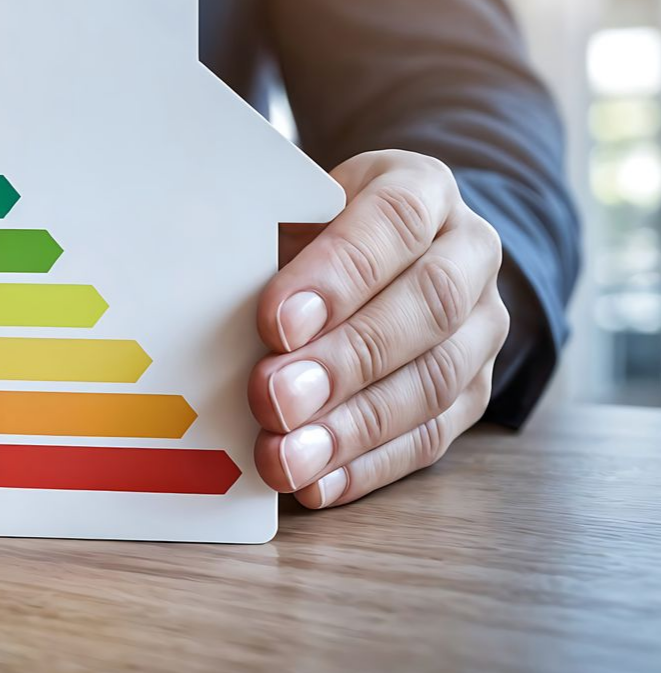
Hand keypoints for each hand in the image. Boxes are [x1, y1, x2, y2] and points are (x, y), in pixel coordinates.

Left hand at [251, 150, 507, 508]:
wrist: (387, 248)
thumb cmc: (315, 226)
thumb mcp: (288, 207)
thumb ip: (260, 237)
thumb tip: (193, 277)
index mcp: (421, 189)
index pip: (392, 221)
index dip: (338, 274)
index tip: (275, 320)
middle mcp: (468, 254)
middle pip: (425, 307)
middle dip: (344, 360)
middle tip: (273, 397)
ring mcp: (480, 328)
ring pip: (434, 381)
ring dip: (353, 427)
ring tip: (286, 456)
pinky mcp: (472, 391)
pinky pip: (431, 436)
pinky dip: (368, 466)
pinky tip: (316, 483)